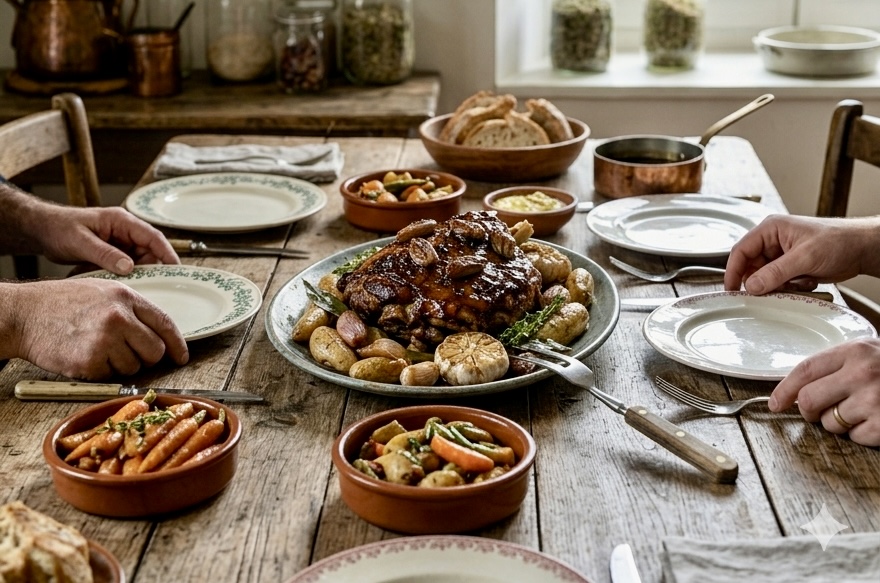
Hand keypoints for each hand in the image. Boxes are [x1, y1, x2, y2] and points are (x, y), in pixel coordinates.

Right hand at [8, 278, 188, 379]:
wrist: (23, 314)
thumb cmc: (59, 303)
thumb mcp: (101, 291)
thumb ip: (131, 308)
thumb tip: (158, 331)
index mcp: (125, 297)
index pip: (165, 323)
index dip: (177, 344)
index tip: (181, 356)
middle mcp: (119, 317)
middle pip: (154, 351)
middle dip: (146, 358)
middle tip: (128, 353)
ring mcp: (105, 339)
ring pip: (133, 367)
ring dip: (120, 365)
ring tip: (97, 348)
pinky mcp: (89, 361)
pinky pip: (110, 376)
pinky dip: (100, 372)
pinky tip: (84, 356)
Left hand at [31, 205, 178, 274]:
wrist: (41, 230)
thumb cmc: (58, 227)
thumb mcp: (81, 241)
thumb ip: (105, 254)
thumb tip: (129, 267)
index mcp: (121, 221)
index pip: (153, 237)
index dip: (167, 253)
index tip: (176, 270)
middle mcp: (124, 231)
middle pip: (149, 252)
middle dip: (151, 269)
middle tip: (150, 287)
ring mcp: (120, 243)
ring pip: (139, 262)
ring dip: (135, 275)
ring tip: (129, 288)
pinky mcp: (113, 254)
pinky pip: (126, 267)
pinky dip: (123, 277)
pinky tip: (116, 285)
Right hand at [724, 214, 879, 294]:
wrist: (862, 249)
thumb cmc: (839, 240)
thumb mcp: (805, 257)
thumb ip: (776, 272)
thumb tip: (752, 285)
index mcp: (771, 229)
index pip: (741, 251)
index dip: (733, 271)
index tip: (731, 289)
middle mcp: (773, 241)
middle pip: (751, 266)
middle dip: (760, 282)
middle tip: (767, 293)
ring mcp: (781, 255)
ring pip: (764, 277)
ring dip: (777, 286)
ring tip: (795, 284)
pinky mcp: (791, 267)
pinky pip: (778, 283)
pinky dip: (788, 288)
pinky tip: (804, 283)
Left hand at [769, 338, 879, 446]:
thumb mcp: (868, 355)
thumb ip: (834, 367)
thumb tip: (792, 392)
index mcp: (855, 351)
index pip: (805, 370)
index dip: (784, 389)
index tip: (774, 403)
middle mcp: (863, 373)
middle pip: (809, 400)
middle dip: (809, 411)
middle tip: (821, 410)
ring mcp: (875, 399)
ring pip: (829, 423)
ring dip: (839, 423)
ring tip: (861, 410)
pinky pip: (855, 438)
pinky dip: (861, 434)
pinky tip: (875, 420)